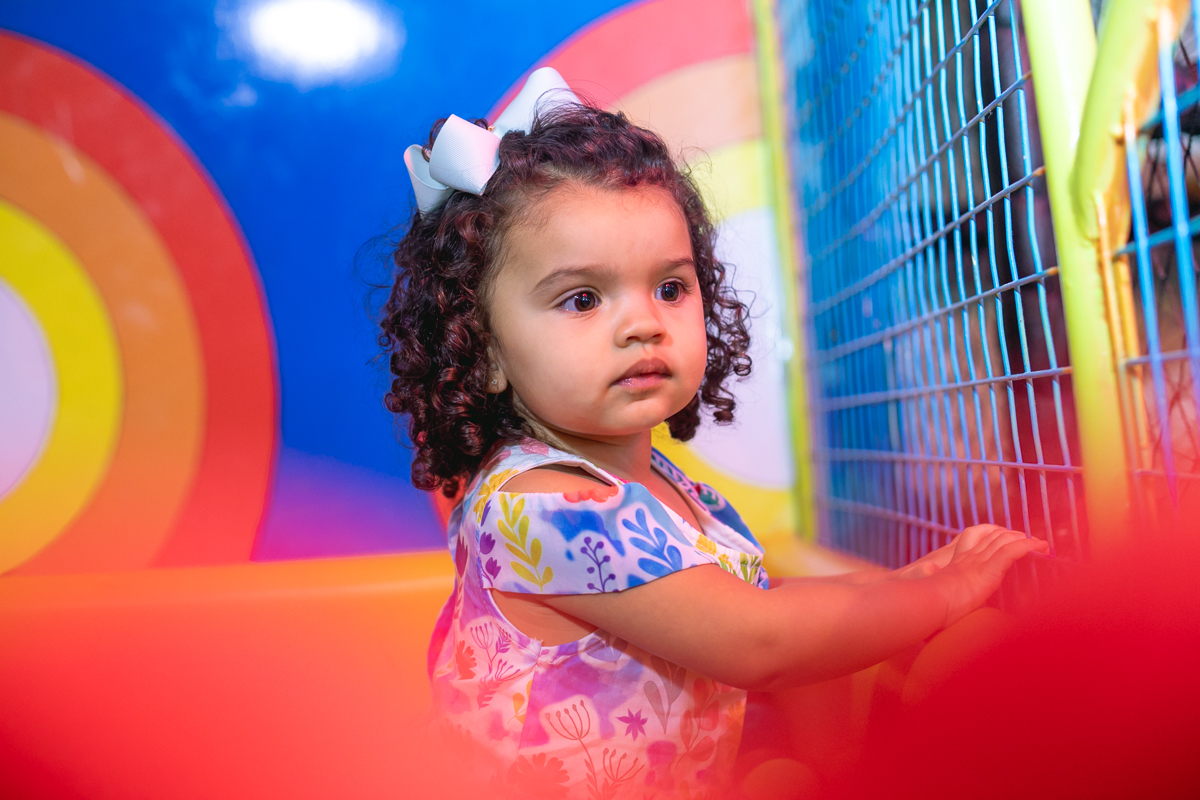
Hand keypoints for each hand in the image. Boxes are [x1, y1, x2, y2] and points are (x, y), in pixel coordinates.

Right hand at [928, 525, 1048, 626]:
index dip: (992, 534)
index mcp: (958, 561)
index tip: (1005, 537)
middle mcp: (970, 556)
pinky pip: (1012, 551)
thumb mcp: (938, 592)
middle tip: (1028, 539)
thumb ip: (941, 585)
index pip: (976, 538)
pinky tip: (1040, 546)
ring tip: (1039, 543)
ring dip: (1024, 538)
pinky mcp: (989, 569)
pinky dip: (1028, 546)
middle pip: (993, 535)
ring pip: (1004, 540)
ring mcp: (979, 561)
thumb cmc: (932, 603)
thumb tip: (931, 579)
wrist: (932, 602)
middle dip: (1012, 534)